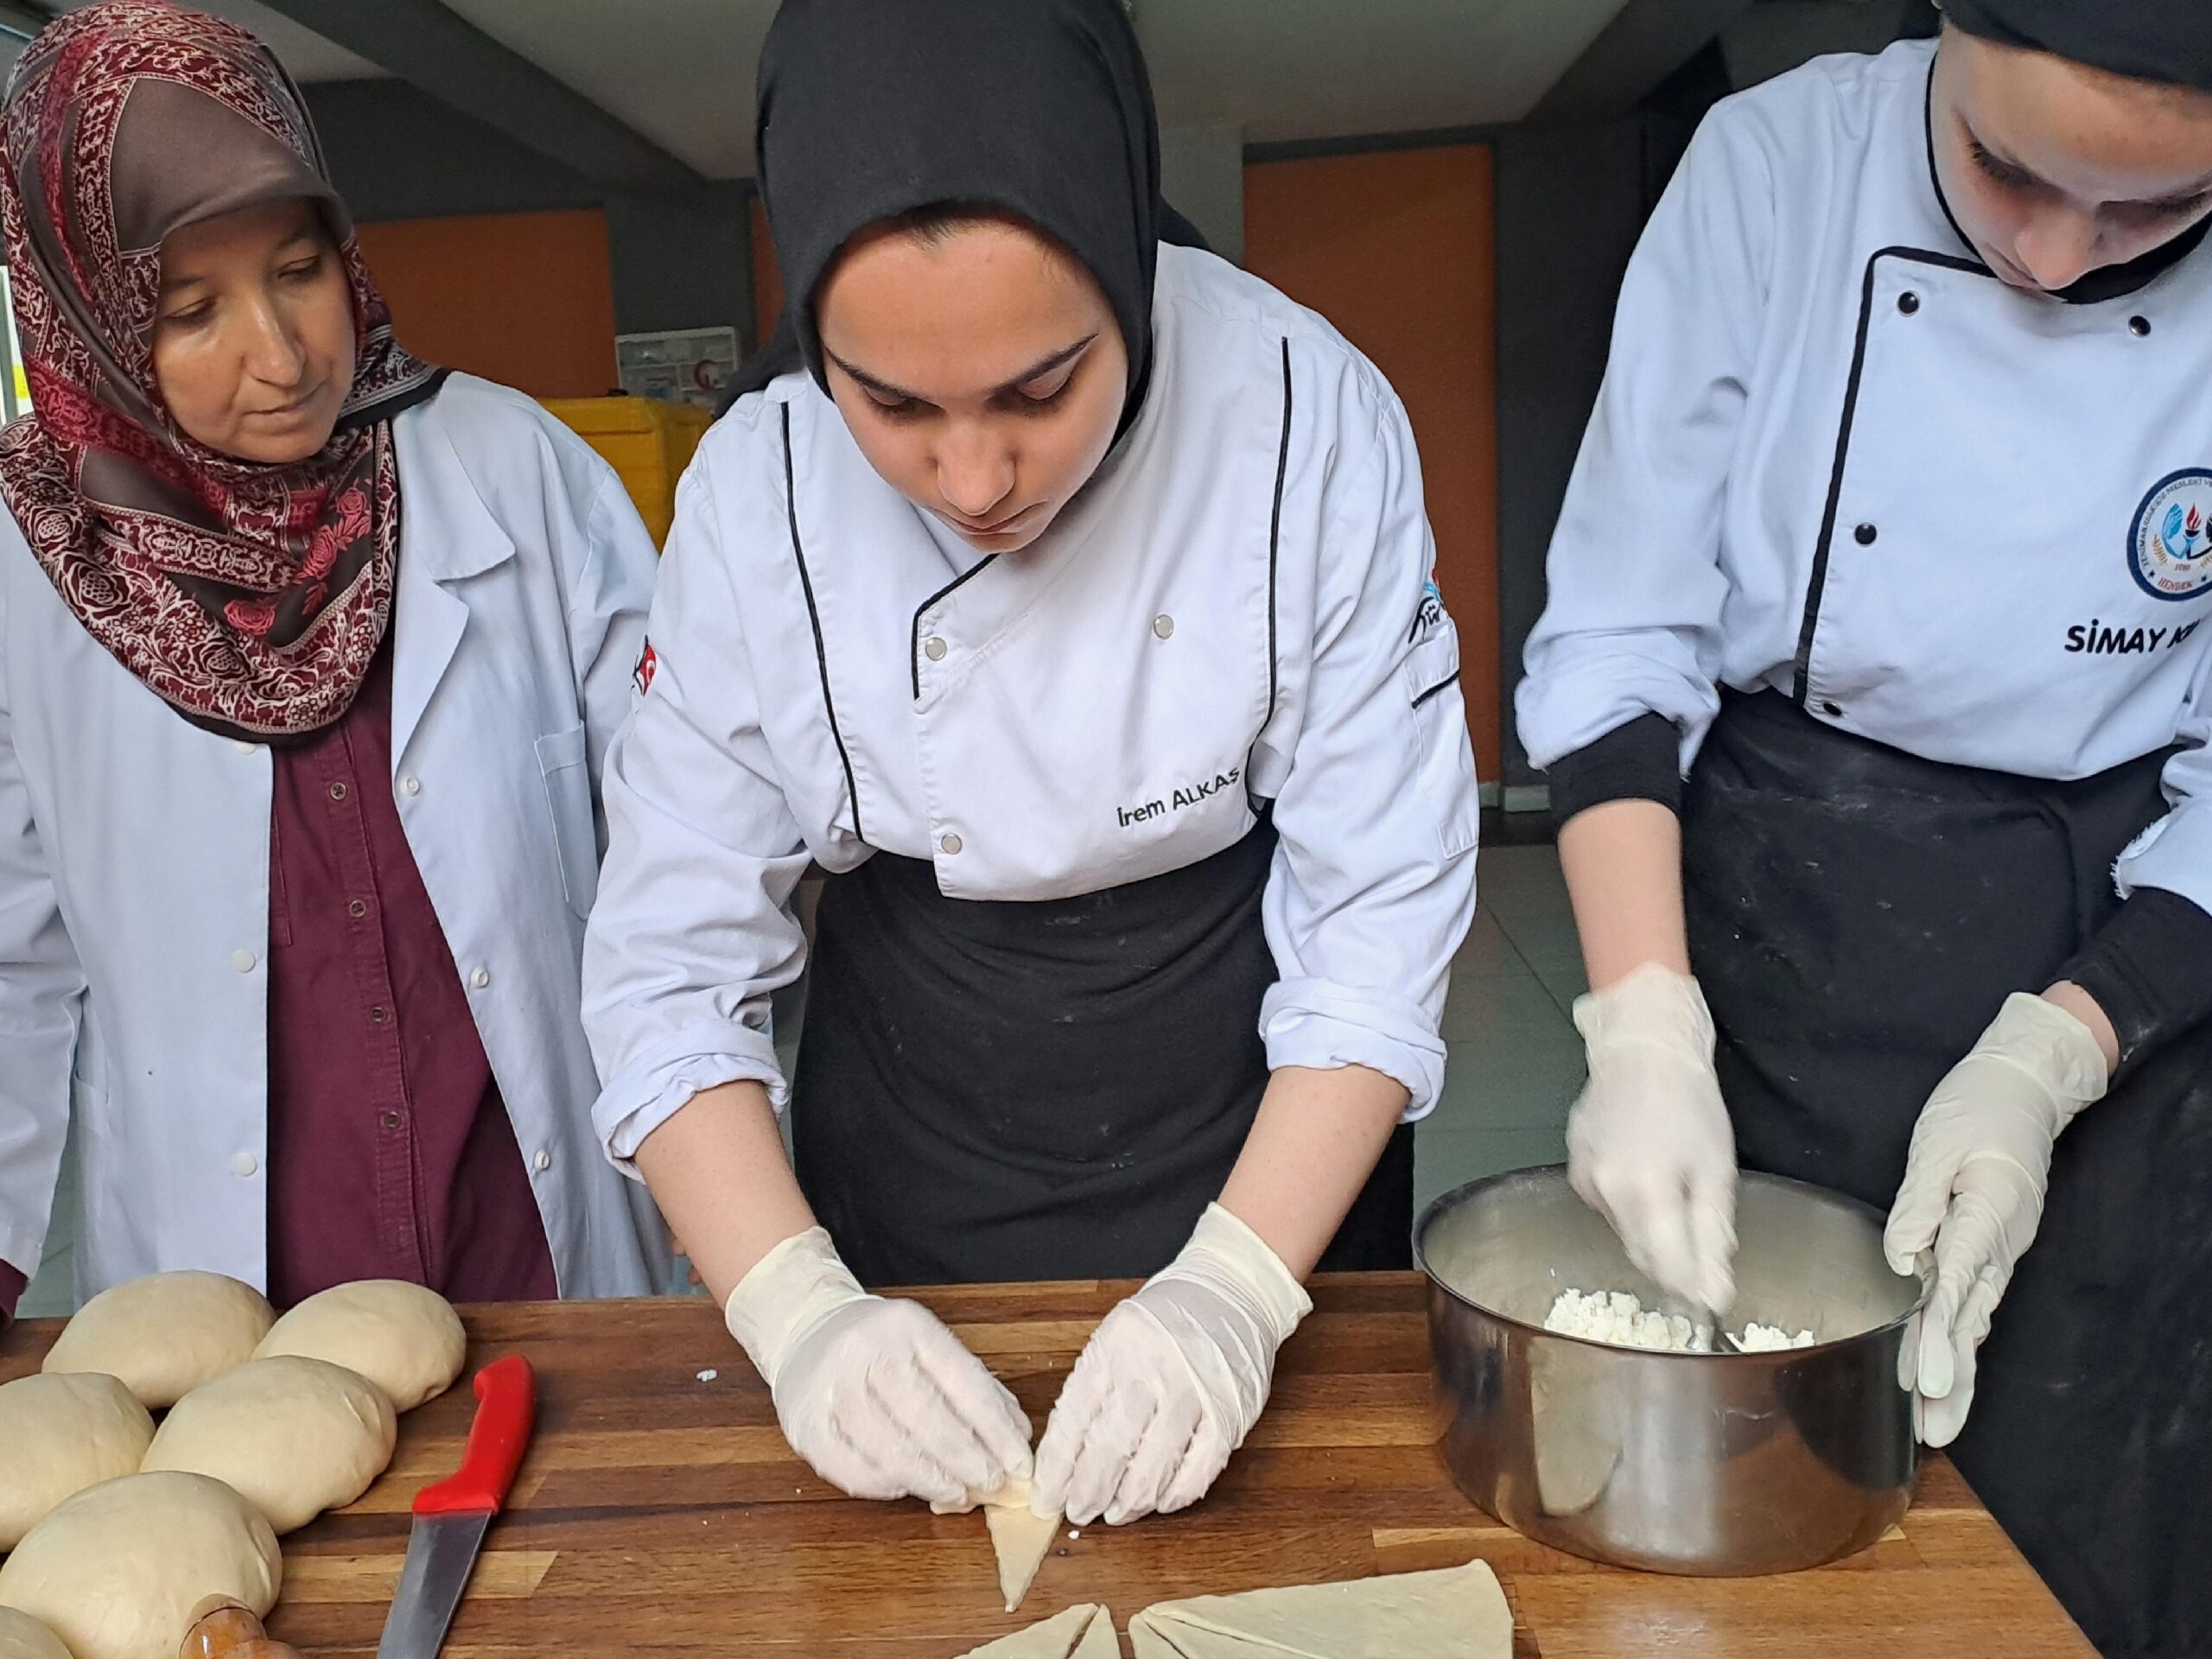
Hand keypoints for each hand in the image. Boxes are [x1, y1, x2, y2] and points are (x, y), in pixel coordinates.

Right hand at [723, 1228, 1032, 1503]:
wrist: (805, 1328)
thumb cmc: (881, 1345)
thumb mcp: (928, 1343)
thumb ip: (973, 1385)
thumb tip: (1016, 1436)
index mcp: (907, 1325)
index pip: (964, 1383)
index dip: (997, 1430)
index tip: (1020, 1462)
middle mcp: (865, 1351)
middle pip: (928, 1418)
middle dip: (969, 1460)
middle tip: (992, 1484)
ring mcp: (830, 1388)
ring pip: (891, 1449)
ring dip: (932, 1479)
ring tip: (957, 1493)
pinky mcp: (804, 1425)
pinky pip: (852, 1469)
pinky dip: (886, 1485)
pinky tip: (907, 1486)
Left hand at [1033, 1205, 1310, 1525]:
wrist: (1231, 1292)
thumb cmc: (1163, 1321)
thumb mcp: (1115, 1337)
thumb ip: (1091, 1390)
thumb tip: (1063, 1460)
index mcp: (1115, 1348)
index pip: (1073, 1421)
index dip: (1056, 1470)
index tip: (1045, 1498)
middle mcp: (1153, 1369)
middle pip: (1110, 1450)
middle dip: (1088, 1493)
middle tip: (1078, 1513)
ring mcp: (1196, 1393)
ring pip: (1153, 1468)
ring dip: (1129, 1502)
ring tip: (1115, 1514)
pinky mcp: (1231, 1414)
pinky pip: (1199, 1471)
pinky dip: (1175, 1495)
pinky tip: (1159, 1502)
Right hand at [1566, 963, 1738, 1313]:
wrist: (1642, 1049)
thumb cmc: (1690, 1105)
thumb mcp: (1716, 1171)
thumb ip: (1712, 1236)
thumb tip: (1716, 1294)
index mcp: (1645, 1194)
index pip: (1667, 1268)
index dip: (1694, 1289)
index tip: (1717, 1298)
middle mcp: (1605, 1194)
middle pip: (1642, 1255)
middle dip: (1675, 1264)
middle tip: (1704, 1254)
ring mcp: (1584, 1181)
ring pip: (1625, 1231)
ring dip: (1653, 1231)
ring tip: (1676, 1195)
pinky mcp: (1574, 1169)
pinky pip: (1608, 1206)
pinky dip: (1631, 1205)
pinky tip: (1647, 1174)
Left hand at [1883, 992, 2106, 1445]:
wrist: (2024, 1087)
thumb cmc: (1977, 1107)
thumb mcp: (1938, 1144)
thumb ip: (1919, 1204)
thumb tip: (1901, 1258)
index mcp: (1985, 1216)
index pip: (1955, 1286)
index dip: (1939, 1339)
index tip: (1926, 1381)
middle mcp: (1999, 1243)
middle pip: (1971, 1321)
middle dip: (1953, 1380)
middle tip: (1934, 1430)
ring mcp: (2000, 1249)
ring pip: (1974, 1319)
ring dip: (1956, 1371)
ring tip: (1937, 1423)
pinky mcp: (1990, 1246)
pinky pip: (1972, 1299)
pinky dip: (1958, 1340)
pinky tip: (1944, 1373)